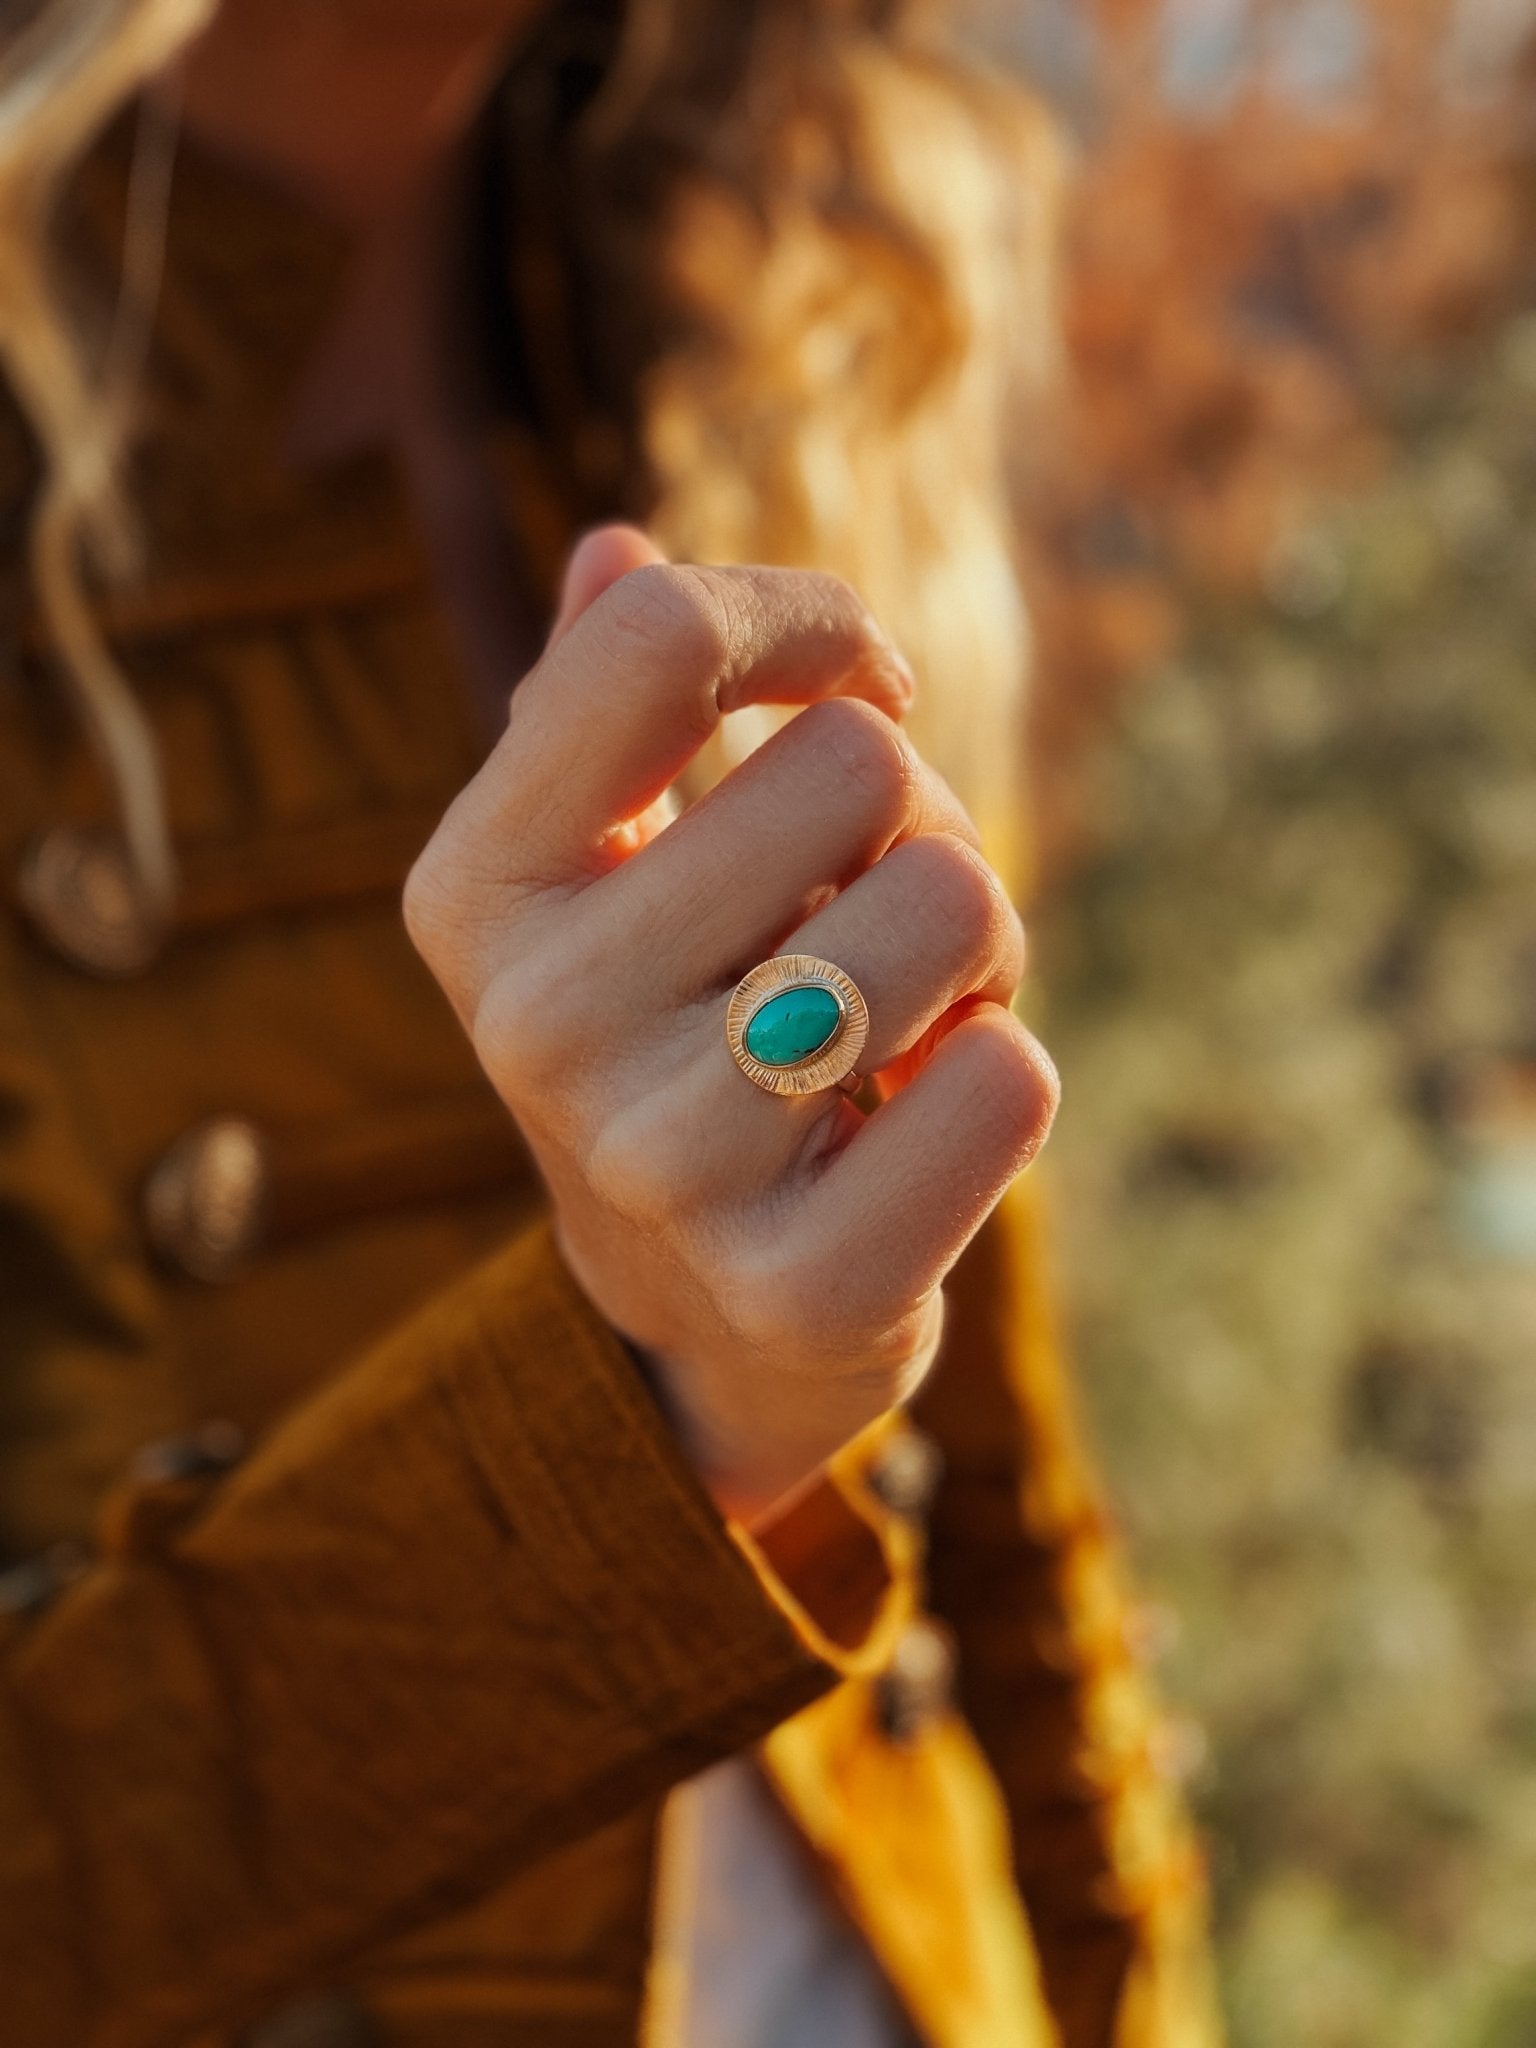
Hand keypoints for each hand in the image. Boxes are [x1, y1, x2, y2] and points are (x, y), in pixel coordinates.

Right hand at [405, 526, 1057, 1526]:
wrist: (692, 1311)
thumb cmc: (673, 1031)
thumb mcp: (605, 870)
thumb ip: (602, 704)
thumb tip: (614, 546)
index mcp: (473, 887)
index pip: (655, 635)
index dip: (809, 622)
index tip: (863, 684)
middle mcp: (537, 1022)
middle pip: (859, 763)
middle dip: (913, 821)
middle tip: (867, 922)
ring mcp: (659, 1165)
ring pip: (955, 902)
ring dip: (974, 949)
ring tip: (897, 1022)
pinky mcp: (800, 1286)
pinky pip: (1013, 1076)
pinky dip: (1001, 1075)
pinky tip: (915, 1127)